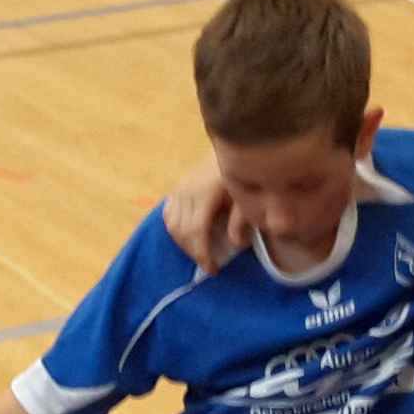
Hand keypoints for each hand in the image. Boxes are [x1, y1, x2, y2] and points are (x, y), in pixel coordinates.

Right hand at [160, 152, 244, 269]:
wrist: (231, 145)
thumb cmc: (242, 172)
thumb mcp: (245, 196)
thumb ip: (240, 220)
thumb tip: (234, 245)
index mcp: (204, 195)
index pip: (196, 233)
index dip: (202, 255)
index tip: (213, 269)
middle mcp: (186, 193)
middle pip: (182, 233)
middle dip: (194, 253)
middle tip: (209, 263)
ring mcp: (179, 190)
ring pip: (172, 226)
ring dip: (184, 243)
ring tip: (200, 252)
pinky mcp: (176, 188)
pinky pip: (168, 214)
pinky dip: (175, 230)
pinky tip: (187, 236)